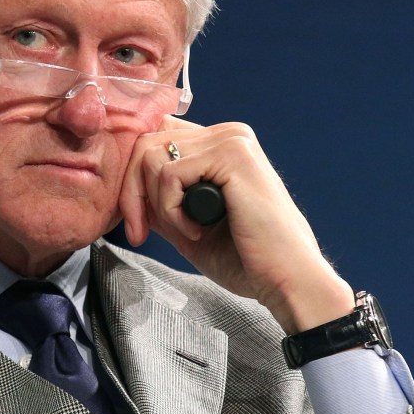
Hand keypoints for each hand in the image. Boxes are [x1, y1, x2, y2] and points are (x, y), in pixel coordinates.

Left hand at [118, 116, 355, 333]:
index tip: (137, 225)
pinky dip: (172, 210)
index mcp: (220, 146)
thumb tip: (127, 188)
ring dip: (155, 203)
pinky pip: (170, 174)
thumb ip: (161, 200)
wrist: (286, 279)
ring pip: (152, 155)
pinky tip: (197, 230)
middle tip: (140, 232)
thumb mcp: (188, 223)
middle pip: (146, 142)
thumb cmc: (247, 258)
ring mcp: (232, 140)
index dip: (135, 180)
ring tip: (186, 232)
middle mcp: (228, 134)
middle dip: (132, 192)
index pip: (156, 138)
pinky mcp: (232, 155)